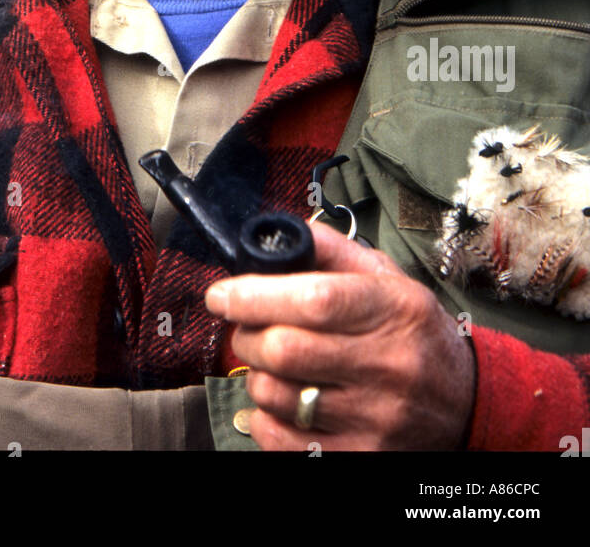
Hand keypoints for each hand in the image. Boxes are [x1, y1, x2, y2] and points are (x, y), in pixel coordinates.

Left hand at [204, 224, 475, 450]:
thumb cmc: (414, 331)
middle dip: (247, 334)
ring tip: (270, 362)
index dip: (255, 295)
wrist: (466, 401)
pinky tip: (281, 399)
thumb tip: (280, 233)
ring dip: (255, 374)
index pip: (313, 300)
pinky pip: (283, 439)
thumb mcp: (389, 279)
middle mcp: (387, 364)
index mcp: (392, 309)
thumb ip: (334, 251)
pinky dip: (264, 417)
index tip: (222, 294)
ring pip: (277, 394)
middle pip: (285, 349)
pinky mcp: (362, 456)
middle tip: (246, 326)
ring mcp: (375, 416)